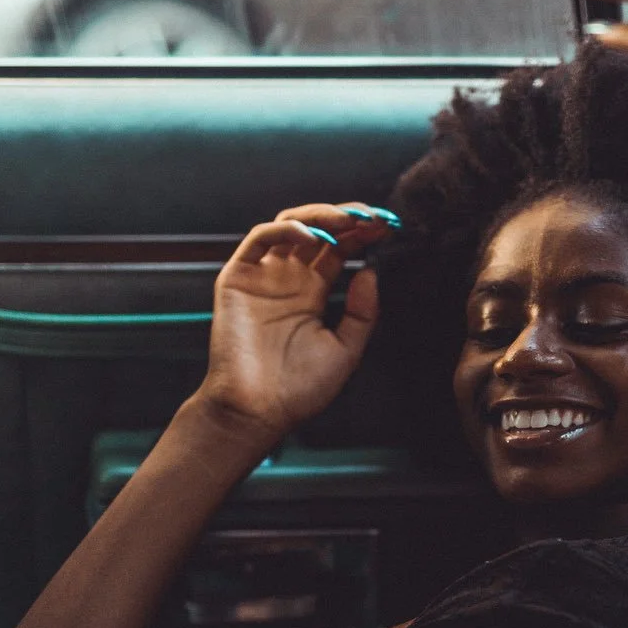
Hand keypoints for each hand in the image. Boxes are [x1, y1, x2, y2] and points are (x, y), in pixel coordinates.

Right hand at [194, 202, 395, 444]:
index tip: (388, 227)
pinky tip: (311, 234)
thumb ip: (362, 314)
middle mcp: (289, 279)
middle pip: (320, 232)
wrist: (258, 411)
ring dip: (321, 216)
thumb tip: (371, 272)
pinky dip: (285, 229)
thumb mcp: (346, 351)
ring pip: (291, 226)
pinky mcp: (238, 277)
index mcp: (314, 294)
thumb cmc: (299, 389)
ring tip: (349, 220)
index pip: (340, 251)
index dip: (363, 236)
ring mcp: (264, 276)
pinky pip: (259, 240)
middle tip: (374, 217)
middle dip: (349, 220)